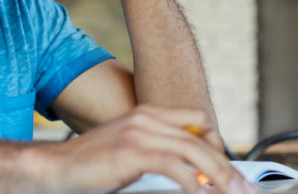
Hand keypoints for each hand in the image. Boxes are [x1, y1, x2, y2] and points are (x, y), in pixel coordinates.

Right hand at [34, 104, 255, 193]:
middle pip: (202, 136)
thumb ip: (158, 153)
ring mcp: (139, 133)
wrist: (55, 168)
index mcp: (148, 113)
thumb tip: (190, 173)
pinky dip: (192, 183)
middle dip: (227, 164)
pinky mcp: (132, 152)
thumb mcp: (131, 152)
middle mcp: (146, 118)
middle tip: (242, 188)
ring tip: (230, 193)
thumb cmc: (91, 165)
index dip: (217, 143)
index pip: (198, 120)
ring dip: (218, 175)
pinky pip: (175, 166)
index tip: (228, 169)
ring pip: (195, 150)